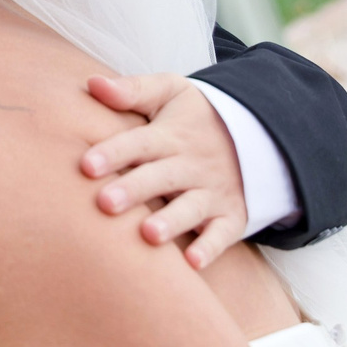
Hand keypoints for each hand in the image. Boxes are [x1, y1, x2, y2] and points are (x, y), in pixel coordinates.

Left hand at [82, 75, 247, 267]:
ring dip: (171, 222)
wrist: (260, 134)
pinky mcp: (231, 215)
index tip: (86, 165)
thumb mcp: (171, 93)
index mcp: (170, 136)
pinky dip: (210, 248)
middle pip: (160, 178)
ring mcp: (212, 192)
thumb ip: (133, 90)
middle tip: (104, 203)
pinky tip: (192, 263)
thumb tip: (91, 83)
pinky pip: (223, 234)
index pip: (139, 143)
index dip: (114, 152)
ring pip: (190, 208)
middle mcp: (191, 165)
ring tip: (148, 235)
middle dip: (134, 190)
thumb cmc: (196, 117)